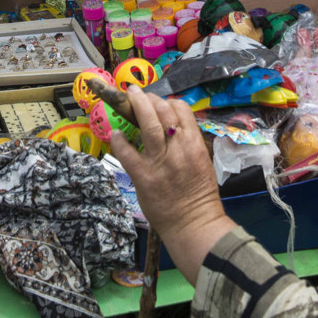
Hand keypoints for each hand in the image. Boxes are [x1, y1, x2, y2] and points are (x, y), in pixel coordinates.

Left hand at [110, 87, 235, 281]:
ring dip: (135, 106)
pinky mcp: (143, 176)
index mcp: (194, 144)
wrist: (194, 224)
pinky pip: (127, 152)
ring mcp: (159, 161)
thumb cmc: (200, 196)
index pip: (181, 110)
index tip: (158, 101)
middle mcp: (177, 148)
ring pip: (147, 124)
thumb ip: (188, 144)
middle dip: (148, 98)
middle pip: (162, 111)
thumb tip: (173, 128)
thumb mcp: (202, 163)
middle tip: (136, 93)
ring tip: (127, 97)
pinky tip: (115, 135)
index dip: (168, 101)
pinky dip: (119, 140)